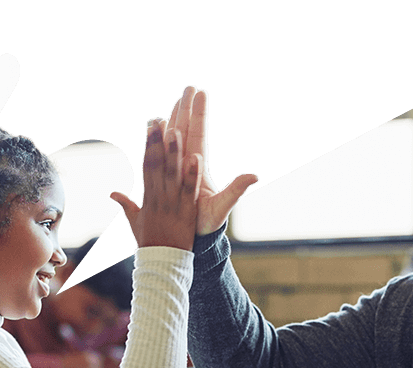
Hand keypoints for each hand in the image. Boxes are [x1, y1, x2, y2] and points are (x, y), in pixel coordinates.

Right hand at [111, 122, 202, 250]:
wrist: (161, 263)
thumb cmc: (149, 243)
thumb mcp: (134, 222)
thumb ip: (126, 205)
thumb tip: (112, 194)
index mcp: (147, 197)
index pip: (147, 165)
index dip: (149, 145)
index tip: (150, 125)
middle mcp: (158, 197)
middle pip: (157, 165)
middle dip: (157, 141)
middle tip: (158, 118)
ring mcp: (172, 204)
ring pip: (172, 174)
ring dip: (174, 152)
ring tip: (176, 130)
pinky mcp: (186, 212)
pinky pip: (189, 191)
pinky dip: (192, 175)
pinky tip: (195, 157)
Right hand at [156, 86, 258, 235]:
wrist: (190, 236)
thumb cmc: (207, 223)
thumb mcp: (222, 206)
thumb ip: (236, 189)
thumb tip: (255, 175)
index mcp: (199, 166)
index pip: (199, 134)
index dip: (199, 114)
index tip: (200, 93)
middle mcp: (188, 163)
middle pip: (187, 130)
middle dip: (187, 108)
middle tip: (189, 87)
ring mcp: (176, 168)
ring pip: (174, 138)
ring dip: (174, 118)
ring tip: (175, 99)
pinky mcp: (166, 176)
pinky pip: (161, 154)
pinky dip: (159, 139)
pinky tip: (157, 124)